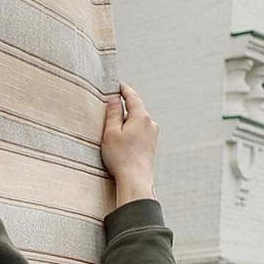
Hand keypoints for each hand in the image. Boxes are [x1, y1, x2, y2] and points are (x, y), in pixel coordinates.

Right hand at [101, 82, 157, 206]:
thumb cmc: (121, 157)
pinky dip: (130, 129)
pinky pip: (140, 131)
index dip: (124, 89)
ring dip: (126, 120)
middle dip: (125, 106)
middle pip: (136, 109)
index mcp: (141, 117)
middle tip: (111, 103)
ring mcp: (152, 134)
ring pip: (137, 121)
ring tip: (113, 126)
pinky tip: (122, 139)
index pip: (133, 97)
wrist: (136, 179)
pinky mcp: (151, 144)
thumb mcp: (111, 132)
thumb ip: (113, 114)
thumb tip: (115, 99)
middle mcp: (150, 123)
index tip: (118, 84)